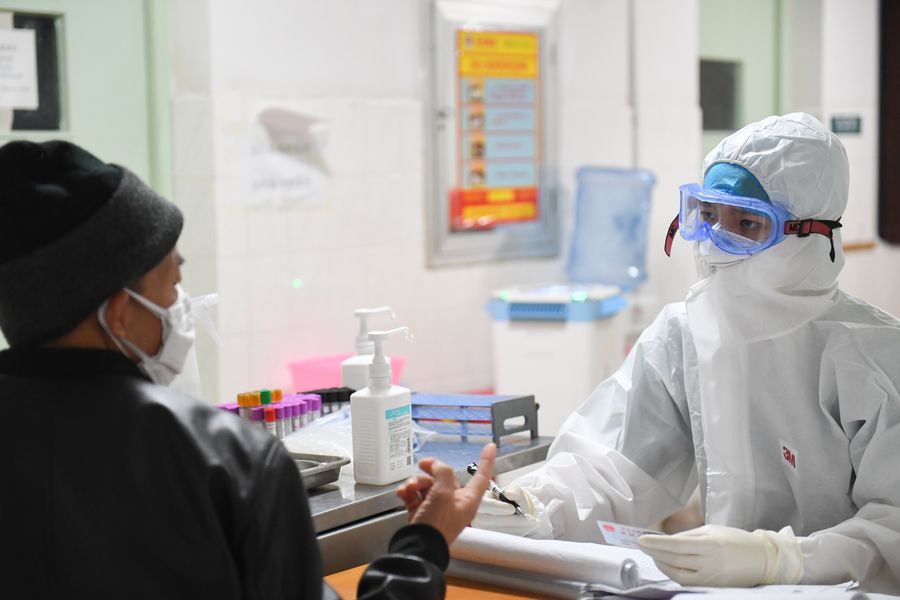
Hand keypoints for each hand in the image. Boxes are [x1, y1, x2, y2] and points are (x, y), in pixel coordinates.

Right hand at [395, 443, 495, 544]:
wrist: (416, 547)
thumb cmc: (437, 524)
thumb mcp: (443, 493)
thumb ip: (442, 472)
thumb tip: (435, 465)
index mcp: (467, 500)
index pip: (481, 476)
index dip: (486, 460)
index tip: (491, 446)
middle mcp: (454, 503)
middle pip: (445, 477)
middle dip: (431, 471)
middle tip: (423, 464)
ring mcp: (437, 508)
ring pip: (427, 485)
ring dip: (416, 482)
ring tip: (409, 488)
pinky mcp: (421, 512)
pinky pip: (415, 495)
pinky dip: (408, 492)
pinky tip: (402, 493)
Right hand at [471, 485, 551, 537]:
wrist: (513, 510)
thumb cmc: (512, 500)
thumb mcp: (514, 491)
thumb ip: (513, 491)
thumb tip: (510, 493)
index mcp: (480, 500)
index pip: (484, 504)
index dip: (497, 507)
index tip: (512, 509)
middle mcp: (477, 516)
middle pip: (490, 521)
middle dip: (512, 521)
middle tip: (530, 518)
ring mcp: (482, 529)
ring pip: (497, 531)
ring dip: (518, 528)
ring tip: (534, 522)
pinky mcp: (490, 539)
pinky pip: (503, 538)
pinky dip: (518, 533)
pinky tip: (529, 527)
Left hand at [638, 524, 802, 586]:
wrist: (762, 560)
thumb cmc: (737, 540)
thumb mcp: (713, 530)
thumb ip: (690, 535)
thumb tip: (669, 539)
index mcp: (709, 544)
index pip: (676, 544)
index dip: (656, 543)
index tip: (641, 539)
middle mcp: (709, 562)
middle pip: (674, 558)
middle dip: (654, 552)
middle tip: (641, 545)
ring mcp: (710, 577)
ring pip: (678, 572)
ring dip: (662, 564)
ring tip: (652, 555)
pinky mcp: (712, 586)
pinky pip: (687, 581)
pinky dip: (674, 574)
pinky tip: (667, 566)